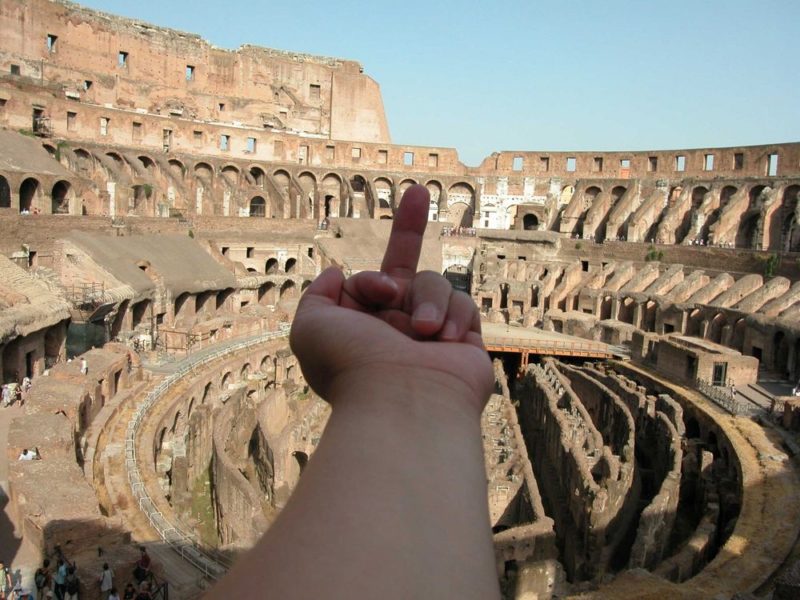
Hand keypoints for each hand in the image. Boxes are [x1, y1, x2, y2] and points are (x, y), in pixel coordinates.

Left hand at [290, 184, 492, 413]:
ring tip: (424, 332)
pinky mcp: (464, 342)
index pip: (368, 280)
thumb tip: (335, 271)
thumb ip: (317, 295)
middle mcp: (394, 327)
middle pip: (404, 267)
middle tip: (418, 192)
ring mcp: (430, 334)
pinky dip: (454, 317)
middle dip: (410, 225)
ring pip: (434, 283)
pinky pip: (464, 304)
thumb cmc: (353, 364)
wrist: (403, 402)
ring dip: (428, 300)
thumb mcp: (311, 327)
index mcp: (361, 325)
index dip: (371, 279)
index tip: (378, 290)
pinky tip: (445, 342)